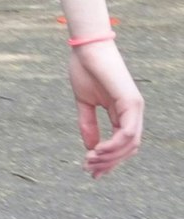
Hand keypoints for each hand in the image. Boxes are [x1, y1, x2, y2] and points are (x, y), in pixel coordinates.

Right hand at [68, 42, 142, 177]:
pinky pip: (127, 132)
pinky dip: (114, 145)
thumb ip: (88, 124)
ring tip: (90, 161)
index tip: (90, 170)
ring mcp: (134, 108)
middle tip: (89, 170)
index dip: (108, 160)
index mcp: (123, 112)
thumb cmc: (85, 70)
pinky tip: (97, 150)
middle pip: (128, 148)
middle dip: (109, 163)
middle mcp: (133, 112)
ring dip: (110, 157)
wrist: (87, 48)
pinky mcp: (131, 102)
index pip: (122, 144)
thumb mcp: (84, 103)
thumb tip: (91, 147)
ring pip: (130, 144)